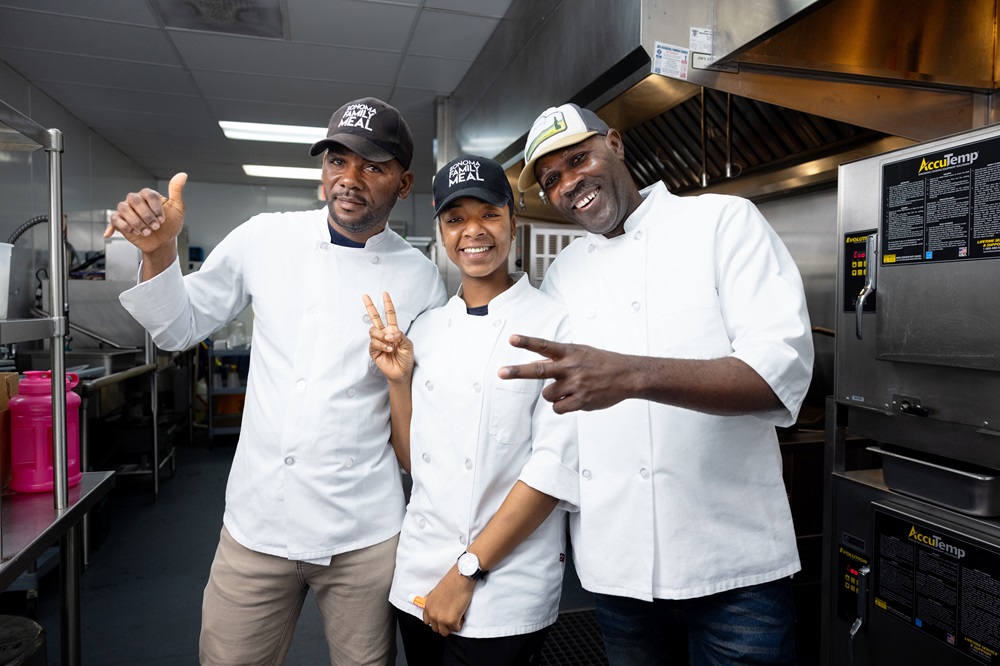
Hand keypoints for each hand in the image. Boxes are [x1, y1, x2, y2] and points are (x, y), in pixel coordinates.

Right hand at [104, 172, 187, 254]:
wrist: (163, 242)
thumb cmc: (170, 225)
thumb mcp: (178, 209)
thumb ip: (177, 191)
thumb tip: (182, 174)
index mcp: (148, 195)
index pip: (148, 194)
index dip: (155, 207)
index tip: (162, 220)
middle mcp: (136, 200)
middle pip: (134, 200)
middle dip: (146, 216)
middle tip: (155, 227)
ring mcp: (126, 210)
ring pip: (123, 208)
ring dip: (136, 222)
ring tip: (147, 232)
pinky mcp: (119, 221)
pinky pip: (115, 219)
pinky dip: (126, 226)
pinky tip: (136, 233)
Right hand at [364, 292, 412, 381]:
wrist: (401, 372)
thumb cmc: (406, 358)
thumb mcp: (408, 344)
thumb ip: (399, 336)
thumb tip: (389, 333)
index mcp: (393, 330)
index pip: (390, 315)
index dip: (387, 304)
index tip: (385, 294)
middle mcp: (384, 334)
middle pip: (375, 317)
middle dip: (370, 306)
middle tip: (365, 296)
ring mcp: (378, 341)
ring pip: (373, 330)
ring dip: (382, 336)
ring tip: (390, 344)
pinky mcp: (373, 350)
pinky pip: (374, 342)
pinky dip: (382, 345)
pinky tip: (388, 350)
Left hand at [422, 567, 474, 636]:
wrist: (460, 578)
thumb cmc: (450, 582)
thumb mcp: (435, 591)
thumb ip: (431, 599)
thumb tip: (426, 600)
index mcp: (427, 607)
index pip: (427, 622)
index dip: (436, 620)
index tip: (442, 617)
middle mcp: (432, 614)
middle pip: (436, 629)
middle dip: (444, 624)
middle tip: (451, 616)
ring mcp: (441, 619)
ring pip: (445, 632)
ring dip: (452, 626)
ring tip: (457, 616)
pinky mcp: (452, 621)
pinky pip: (456, 629)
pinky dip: (460, 623)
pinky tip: (461, 614)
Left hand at [498, 335, 632, 413]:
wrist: (626, 376)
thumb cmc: (601, 363)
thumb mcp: (580, 353)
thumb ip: (558, 358)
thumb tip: (536, 363)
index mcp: (570, 352)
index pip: (544, 345)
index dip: (527, 342)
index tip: (511, 339)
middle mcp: (570, 367)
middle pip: (539, 370)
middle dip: (517, 372)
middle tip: (500, 372)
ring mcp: (575, 385)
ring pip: (548, 395)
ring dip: (554, 394)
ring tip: (571, 388)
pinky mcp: (581, 401)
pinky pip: (558, 408)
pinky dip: (562, 406)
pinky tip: (576, 398)